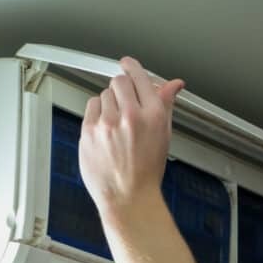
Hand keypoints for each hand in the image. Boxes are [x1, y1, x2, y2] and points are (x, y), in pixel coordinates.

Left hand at [78, 56, 185, 219]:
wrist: (129, 198)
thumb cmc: (147, 170)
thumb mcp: (164, 135)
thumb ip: (165, 104)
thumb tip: (173, 84)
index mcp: (153, 115)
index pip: (139, 76)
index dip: (131, 67)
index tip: (127, 64)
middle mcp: (130, 115)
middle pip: (118, 81)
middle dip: (121, 89)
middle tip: (124, 105)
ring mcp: (107, 123)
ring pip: (103, 95)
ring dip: (109, 104)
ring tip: (115, 126)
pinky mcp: (88, 131)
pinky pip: (90, 108)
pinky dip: (97, 115)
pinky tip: (105, 132)